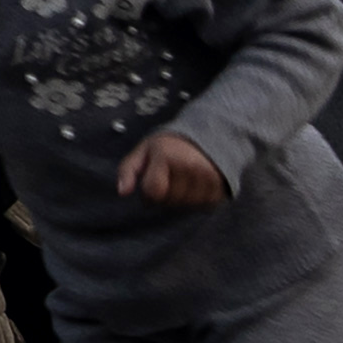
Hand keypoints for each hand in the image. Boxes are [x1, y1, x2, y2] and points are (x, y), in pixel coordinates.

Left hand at [115, 130, 229, 208]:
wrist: (209, 134)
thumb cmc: (171, 145)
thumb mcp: (144, 150)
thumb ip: (128, 170)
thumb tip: (122, 193)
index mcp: (167, 155)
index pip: (153, 192)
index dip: (148, 193)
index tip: (152, 180)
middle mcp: (190, 166)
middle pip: (168, 202)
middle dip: (164, 195)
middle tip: (170, 177)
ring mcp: (207, 178)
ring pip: (184, 207)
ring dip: (179, 199)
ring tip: (182, 180)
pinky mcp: (219, 188)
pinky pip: (200, 208)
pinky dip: (194, 201)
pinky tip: (194, 186)